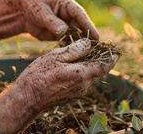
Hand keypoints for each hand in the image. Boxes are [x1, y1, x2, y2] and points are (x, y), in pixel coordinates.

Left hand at [0, 0, 98, 48]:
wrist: (21, 14)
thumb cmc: (31, 7)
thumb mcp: (41, 13)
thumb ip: (53, 22)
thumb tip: (65, 31)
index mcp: (66, 3)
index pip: (80, 14)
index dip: (89, 25)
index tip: (96, 37)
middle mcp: (69, 13)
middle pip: (81, 26)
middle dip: (87, 38)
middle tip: (94, 50)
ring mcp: (66, 23)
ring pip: (76, 35)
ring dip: (80, 45)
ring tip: (87, 56)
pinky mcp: (61, 33)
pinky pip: (69, 41)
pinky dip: (71, 48)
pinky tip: (75, 56)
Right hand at [0, 39, 118, 133]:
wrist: (27, 97)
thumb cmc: (39, 75)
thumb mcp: (56, 56)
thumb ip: (74, 49)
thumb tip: (88, 43)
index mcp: (82, 74)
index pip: (105, 65)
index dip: (111, 57)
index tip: (114, 49)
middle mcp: (84, 86)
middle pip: (99, 71)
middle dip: (101, 59)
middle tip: (99, 46)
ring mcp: (78, 92)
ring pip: (91, 76)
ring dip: (91, 65)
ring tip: (86, 52)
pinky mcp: (72, 95)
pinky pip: (83, 81)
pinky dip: (83, 71)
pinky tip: (74, 63)